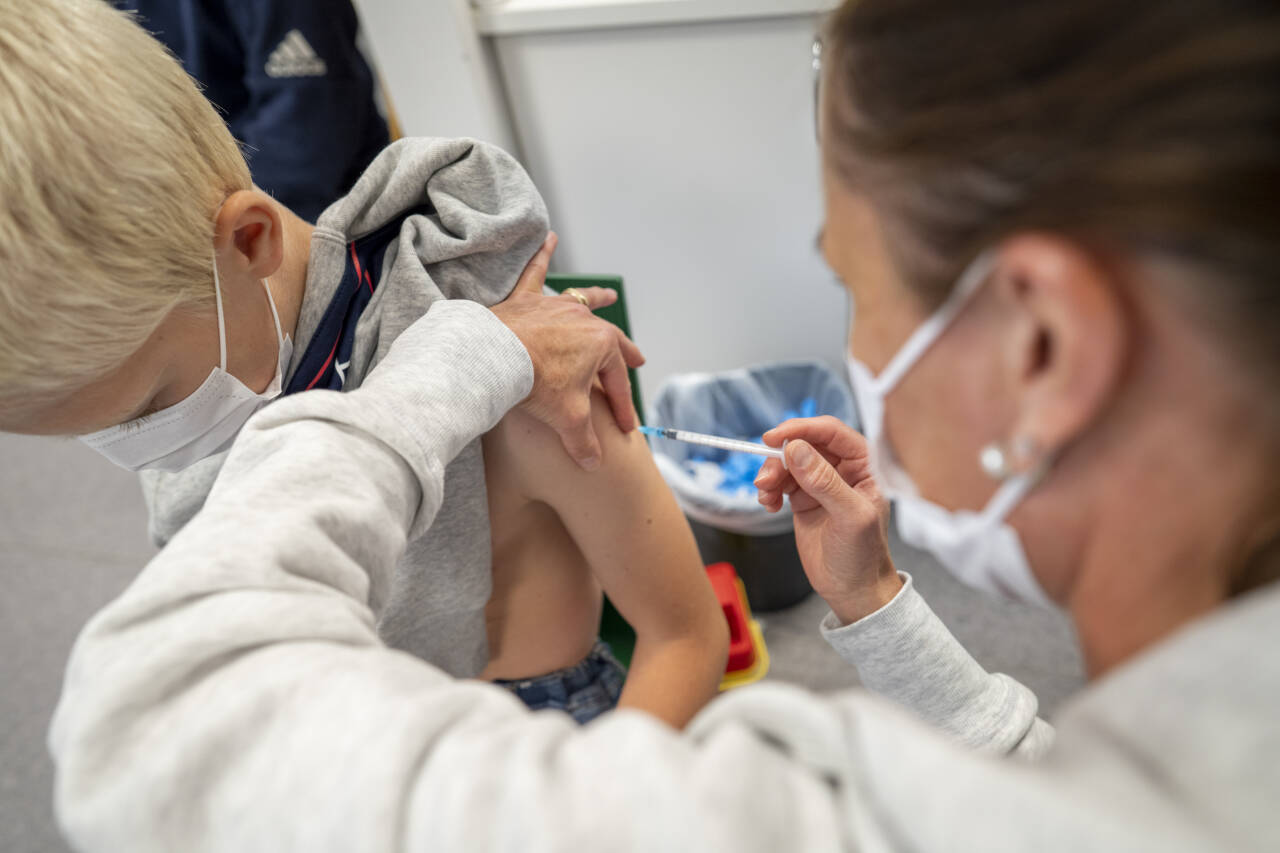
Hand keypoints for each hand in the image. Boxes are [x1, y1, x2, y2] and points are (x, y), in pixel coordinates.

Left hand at [490, 232, 645, 469]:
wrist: (494, 358)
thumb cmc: (534, 384)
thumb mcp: (567, 418)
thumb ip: (583, 441)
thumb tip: (594, 464)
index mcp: (600, 345)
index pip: (615, 382)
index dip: (621, 408)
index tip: (623, 427)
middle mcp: (582, 320)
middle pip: (609, 340)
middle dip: (624, 354)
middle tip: (637, 360)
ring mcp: (554, 307)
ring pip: (581, 301)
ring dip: (596, 299)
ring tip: (608, 296)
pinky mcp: (525, 299)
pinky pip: (535, 272)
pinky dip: (542, 255)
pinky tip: (548, 238)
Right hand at [754, 416, 901, 623]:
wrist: (853, 591)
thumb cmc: (863, 555)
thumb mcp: (849, 517)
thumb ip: (825, 482)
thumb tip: (796, 450)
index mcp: (864, 466)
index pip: (832, 432)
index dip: (802, 429)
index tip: (774, 438)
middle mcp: (842, 469)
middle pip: (804, 444)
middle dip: (781, 457)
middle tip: (765, 479)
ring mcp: (821, 483)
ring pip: (788, 461)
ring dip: (771, 474)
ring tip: (766, 497)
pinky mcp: (803, 499)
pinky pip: (780, 481)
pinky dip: (769, 489)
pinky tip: (768, 505)